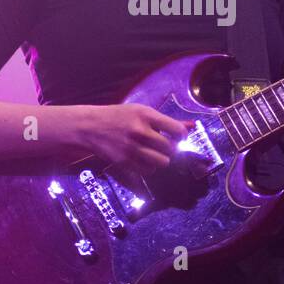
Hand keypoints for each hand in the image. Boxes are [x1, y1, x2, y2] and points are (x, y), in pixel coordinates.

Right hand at [80, 103, 194, 197]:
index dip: (181, 136)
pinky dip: (149, 167)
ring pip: (162, 162)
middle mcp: (139, 131)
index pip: (176, 130)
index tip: (178, 137)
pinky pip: (148, 171)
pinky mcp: (124, 161)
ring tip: (153, 153)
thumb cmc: (119, 117)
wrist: (90, 126)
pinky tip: (143, 158)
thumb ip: (167, 121)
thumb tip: (192, 126)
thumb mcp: (141, 112)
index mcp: (145, 115)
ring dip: (161, 159)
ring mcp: (131, 148)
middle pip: (170, 148)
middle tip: (163, 145)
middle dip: (170, 149)